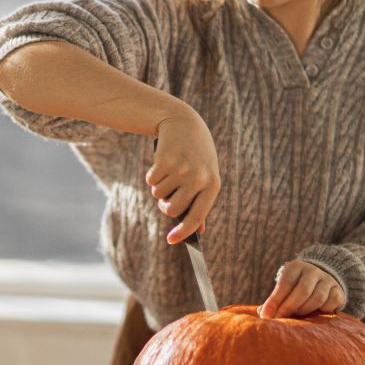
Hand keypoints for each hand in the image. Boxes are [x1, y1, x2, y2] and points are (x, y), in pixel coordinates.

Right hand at [146, 110, 219, 244]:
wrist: (183, 123)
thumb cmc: (196, 156)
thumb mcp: (205, 176)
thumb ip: (200, 203)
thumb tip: (198, 231)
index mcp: (212, 185)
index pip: (197, 216)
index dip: (183, 232)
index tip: (171, 240)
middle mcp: (198, 178)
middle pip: (172, 209)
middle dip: (165, 206)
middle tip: (166, 197)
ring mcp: (181, 169)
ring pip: (159, 195)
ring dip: (159, 187)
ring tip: (169, 172)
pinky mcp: (164, 161)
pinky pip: (151, 182)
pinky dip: (152, 176)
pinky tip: (161, 163)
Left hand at [258, 261, 345, 317]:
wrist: (321, 280)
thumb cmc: (295, 288)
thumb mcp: (284, 288)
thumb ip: (274, 300)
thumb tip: (263, 314)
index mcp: (295, 267)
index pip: (285, 283)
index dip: (275, 300)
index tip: (266, 316)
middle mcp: (312, 271)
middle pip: (302, 291)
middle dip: (289, 308)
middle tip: (280, 320)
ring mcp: (327, 280)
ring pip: (317, 298)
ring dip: (304, 311)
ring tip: (296, 317)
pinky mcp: (338, 291)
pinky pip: (329, 304)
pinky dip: (321, 312)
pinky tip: (314, 314)